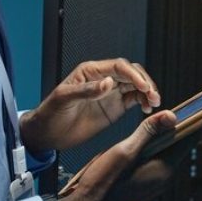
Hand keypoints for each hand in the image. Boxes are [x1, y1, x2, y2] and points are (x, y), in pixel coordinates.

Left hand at [20, 58, 160, 151]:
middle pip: (131, 73)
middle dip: (145, 82)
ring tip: (154, 103)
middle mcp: (104, 79)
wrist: (47, 134)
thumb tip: (108, 83)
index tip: (143, 86)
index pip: (118, 66)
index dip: (133, 74)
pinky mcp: (115, 107)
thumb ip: (87, 91)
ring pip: (136, 86)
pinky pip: (134, 99)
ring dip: (148, 91)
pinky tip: (148, 108)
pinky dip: (144, 102)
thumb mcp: (64, 99)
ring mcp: (110, 93)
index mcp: (91, 71)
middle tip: (153, 95)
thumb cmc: (50, 113)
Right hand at [57, 110, 182, 200]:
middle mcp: (164, 177)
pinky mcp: (144, 182)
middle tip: (163, 109)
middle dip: (173, 126)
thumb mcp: (125, 151)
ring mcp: (154, 182)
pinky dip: (151, 147)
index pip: (189, 140)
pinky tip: (138, 140)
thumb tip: (170, 115)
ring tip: (150, 122)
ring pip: (165, 151)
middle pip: (178, 144)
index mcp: (164, 169)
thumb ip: (148, 132)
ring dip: (160, 136)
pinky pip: (154, 159)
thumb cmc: (103, 183)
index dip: (190, 120)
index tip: (188, 105)